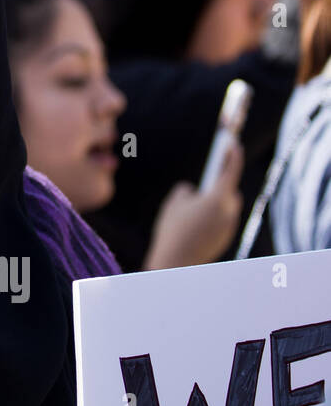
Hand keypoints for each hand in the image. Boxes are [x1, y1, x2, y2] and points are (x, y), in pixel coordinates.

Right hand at [144, 141, 243, 269]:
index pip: (230, 170)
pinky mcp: (224, 238)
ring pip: (226, 206)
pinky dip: (211, 216)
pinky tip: (196, 221)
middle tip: (209, 173)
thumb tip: (194, 191)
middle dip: (220, 183)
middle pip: (229, 190)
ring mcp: (229, 226)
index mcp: (218, 198)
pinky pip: (221, 220)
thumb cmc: (173, 230)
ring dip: (215, 201)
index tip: (231, 142)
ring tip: (196, 201)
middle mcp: (229, 212)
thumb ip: (186, 191)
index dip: (231, 154)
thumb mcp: (174, 202)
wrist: (176, 263)